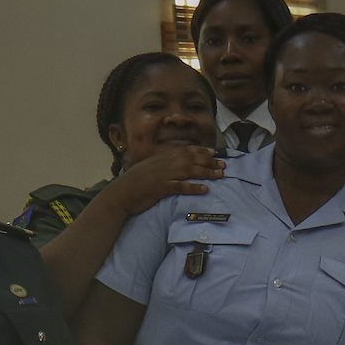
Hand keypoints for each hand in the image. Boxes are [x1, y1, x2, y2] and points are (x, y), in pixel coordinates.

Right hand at [105, 145, 224, 216]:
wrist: (121, 193)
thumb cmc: (136, 182)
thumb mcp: (151, 168)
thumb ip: (165, 164)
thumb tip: (180, 163)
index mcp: (162, 157)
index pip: (186, 151)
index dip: (202, 151)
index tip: (215, 153)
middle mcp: (164, 163)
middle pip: (191, 159)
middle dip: (209, 161)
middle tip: (223, 165)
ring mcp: (163, 175)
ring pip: (190, 171)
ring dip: (207, 172)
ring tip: (220, 175)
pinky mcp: (161, 188)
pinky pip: (181, 187)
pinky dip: (193, 187)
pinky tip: (205, 189)